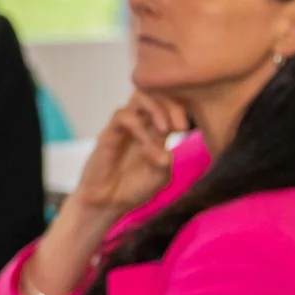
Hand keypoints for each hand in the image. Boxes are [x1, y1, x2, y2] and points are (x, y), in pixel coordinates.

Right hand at [17, 91, 189, 294]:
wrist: (107, 203)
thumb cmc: (134, 189)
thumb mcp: (160, 177)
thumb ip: (165, 162)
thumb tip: (164, 151)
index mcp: (157, 130)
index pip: (171, 102)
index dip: (182, 107)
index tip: (186, 129)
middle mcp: (142, 123)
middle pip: (157, 91)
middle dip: (172, 103)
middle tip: (180, 126)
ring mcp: (125, 126)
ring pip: (139, 95)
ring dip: (156, 108)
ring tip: (165, 130)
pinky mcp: (109, 133)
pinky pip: (123, 116)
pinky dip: (138, 127)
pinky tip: (146, 145)